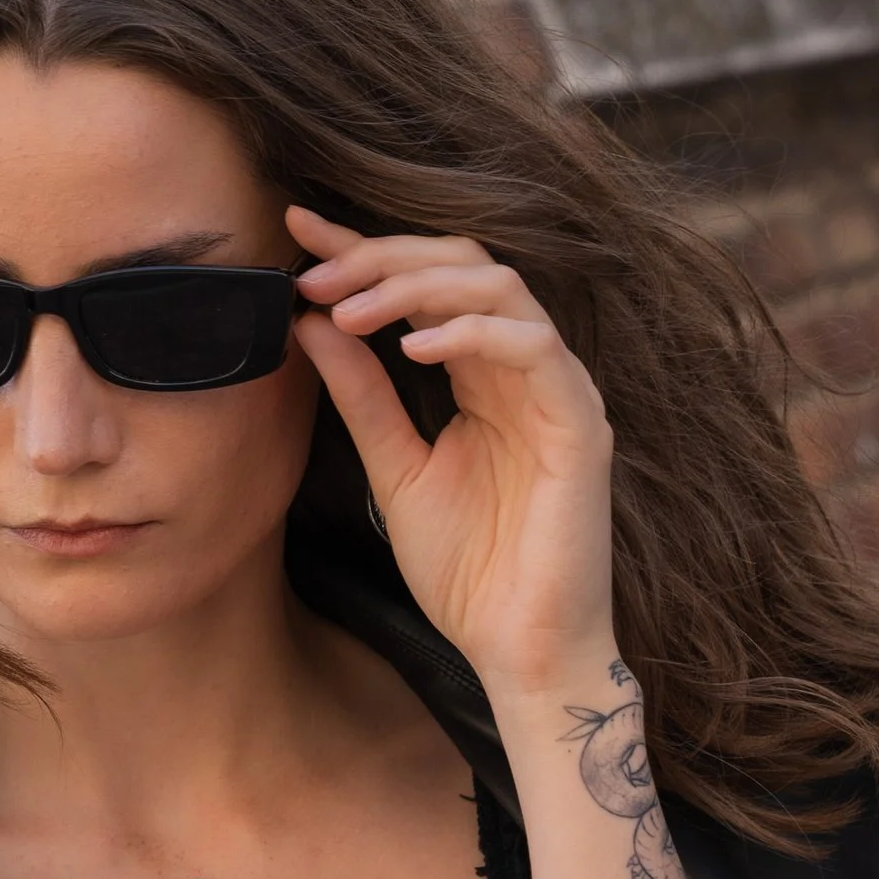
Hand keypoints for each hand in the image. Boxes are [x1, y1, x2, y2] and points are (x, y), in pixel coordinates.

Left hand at [288, 201, 613, 713]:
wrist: (519, 649)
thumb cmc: (469, 572)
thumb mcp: (396, 471)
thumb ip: (362, 397)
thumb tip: (308, 323)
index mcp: (482, 375)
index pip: (427, 285)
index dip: (365, 249)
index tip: (298, 228)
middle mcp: (524, 368)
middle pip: (464, 264)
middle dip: (383, 258)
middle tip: (315, 274)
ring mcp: (557, 390)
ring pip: (499, 288)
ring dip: (416, 286)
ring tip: (349, 309)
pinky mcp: (580, 422)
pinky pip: (533, 346)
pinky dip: (469, 334)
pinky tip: (410, 348)